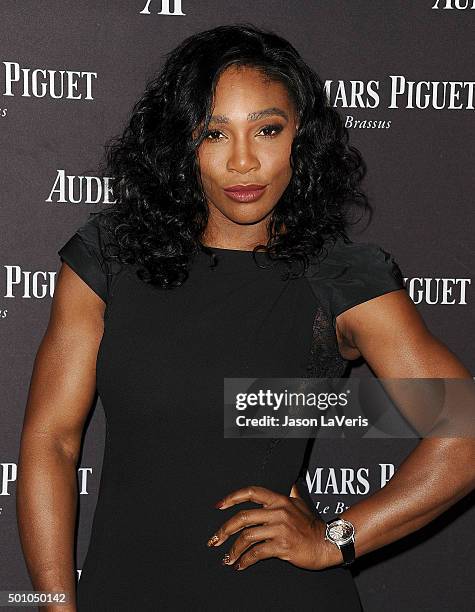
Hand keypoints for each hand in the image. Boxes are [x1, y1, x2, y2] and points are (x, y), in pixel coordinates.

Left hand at [206, 485, 335, 570]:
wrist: (327, 542)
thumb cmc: (312, 524)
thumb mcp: (301, 503)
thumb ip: (292, 493)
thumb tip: (290, 484)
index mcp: (279, 500)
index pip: (251, 493)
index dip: (232, 497)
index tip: (218, 506)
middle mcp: (278, 512)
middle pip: (243, 517)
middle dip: (225, 530)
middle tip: (214, 540)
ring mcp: (279, 529)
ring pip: (247, 537)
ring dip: (233, 550)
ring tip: (227, 558)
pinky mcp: (282, 546)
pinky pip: (257, 553)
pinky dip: (246, 560)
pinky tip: (240, 565)